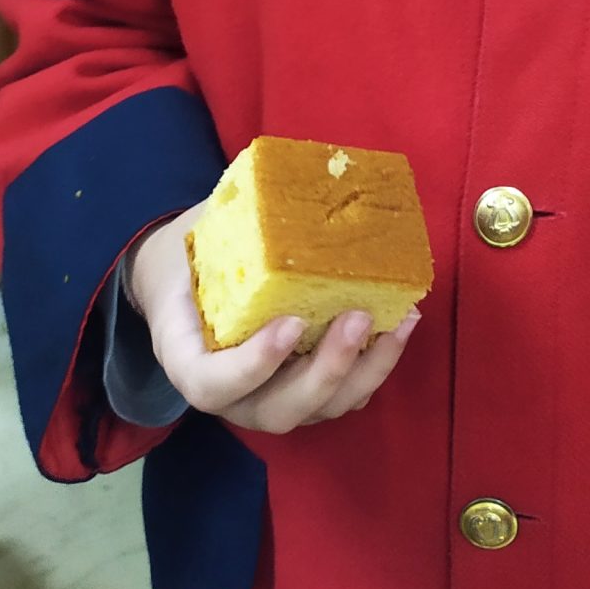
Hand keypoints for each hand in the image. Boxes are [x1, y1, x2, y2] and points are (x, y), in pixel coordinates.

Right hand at [126, 205, 419, 434]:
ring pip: (320, 409)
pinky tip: (402, 322)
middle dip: (326, 371)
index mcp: (189, 358)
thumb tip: (278, 177)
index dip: (253, 365)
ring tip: (398, 321)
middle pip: (279, 411)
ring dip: (365, 371)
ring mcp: (271, 396)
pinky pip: (345, 394)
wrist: (186, 282)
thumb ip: (228, 220)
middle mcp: (232, 393)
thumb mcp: (195, 236)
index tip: (292, 324)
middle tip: (358, 317)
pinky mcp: (306, 389)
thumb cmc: (192, 257)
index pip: (211, 386)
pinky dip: (377, 366)